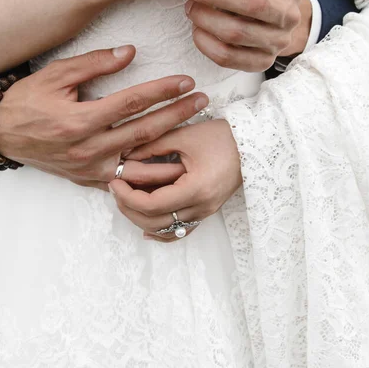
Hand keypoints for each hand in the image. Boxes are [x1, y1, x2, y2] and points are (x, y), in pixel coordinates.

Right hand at [0, 46, 208, 189]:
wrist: (1, 135)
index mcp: (80, 119)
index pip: (132, 102)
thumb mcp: (56, 74)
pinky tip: (171, 164)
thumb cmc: (28, 100)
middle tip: (203, 102)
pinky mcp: (89, 180)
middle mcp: (88, 148)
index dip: (162, 91)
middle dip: (178, 115)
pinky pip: (127, 179)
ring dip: (173, 150)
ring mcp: (90, 169)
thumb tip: (130, 52)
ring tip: (198, 136)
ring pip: (141, 162)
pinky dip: (150, 174)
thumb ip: (94, 63)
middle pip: (145, 131)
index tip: (186, 81)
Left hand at [108, 120, 240, 240]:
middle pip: (154, 222)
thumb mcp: (184, 136)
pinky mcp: (207, 211)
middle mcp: (201, 207)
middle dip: (129, 208)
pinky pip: (180, 231)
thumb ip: (152, 146)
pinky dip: (161, 231)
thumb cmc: (222, 136)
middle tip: (114, 189)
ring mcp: (205, 212)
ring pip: (165, 230)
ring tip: (125, 201)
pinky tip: (145, 226)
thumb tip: (124, 155)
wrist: (254, 143)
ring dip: (141, 219)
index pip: (152, 205)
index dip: (127, 196)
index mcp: (196, 189)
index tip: (114, 181)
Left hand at [176, 0, 308, 70]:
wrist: (278, 24)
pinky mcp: (261, 62)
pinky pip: (228, 57)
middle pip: (252, 3)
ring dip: (205, 17)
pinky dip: (206, 42)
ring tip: (188, 6)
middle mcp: (290, 14)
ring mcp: (278, 41)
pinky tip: (196, 29)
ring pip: (237, 32)